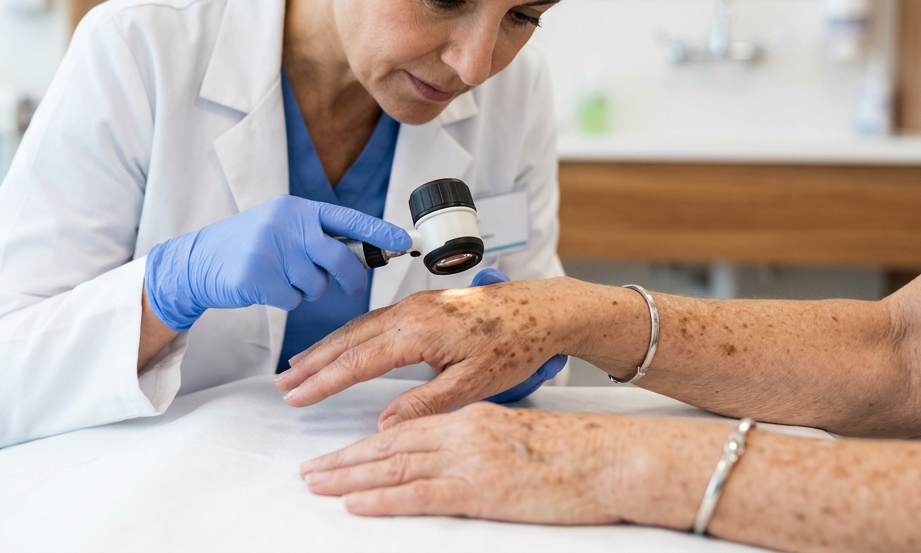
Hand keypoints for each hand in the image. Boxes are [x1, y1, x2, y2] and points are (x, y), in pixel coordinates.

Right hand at [144, 195, 411, 331]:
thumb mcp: (280, 227)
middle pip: (340, 258)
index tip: (405, 242)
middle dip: (350, 278)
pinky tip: (266, 287)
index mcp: (297, 209)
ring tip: (281, 277)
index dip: (379, 232)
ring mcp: (271, 248)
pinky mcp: (257, 275)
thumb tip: (363, 254)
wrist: (196, 261)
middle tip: (351, 287)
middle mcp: (287, 223)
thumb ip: (316, 236)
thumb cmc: (247, 246)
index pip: (349, 219)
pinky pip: (293, 299)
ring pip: (317, 284)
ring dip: (305, 289)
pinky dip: (284, 299)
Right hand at [277, 276, 598, 429]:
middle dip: (313, 362)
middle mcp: (411, 311)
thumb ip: (425, 403)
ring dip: (327, 347)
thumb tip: (385, 424)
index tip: (298, 396)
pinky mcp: (424, 304)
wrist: (544, 308)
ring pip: (359, 326)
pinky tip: (342, 345)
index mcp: (419, 330)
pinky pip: (375, 319)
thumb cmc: (516, 343)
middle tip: (283, 381)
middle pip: (349, 339)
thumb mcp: (473, 383)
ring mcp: (417, 304)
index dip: (323, 381)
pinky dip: (350, 335)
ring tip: (301, 365)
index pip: (357, 360)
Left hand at [299, 403, 628, 523]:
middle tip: (309, 471)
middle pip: (388, 445)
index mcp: (469, 417)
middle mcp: (462, 432)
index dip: (363, 443)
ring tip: (318, 484)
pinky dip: (383, 498)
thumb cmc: (573, 452)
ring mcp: (470, 460)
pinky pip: (420, 493)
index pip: (403, 429)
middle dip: (343, 459)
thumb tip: (444, 454)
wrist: (611, 457)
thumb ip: (474, 439)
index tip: (336, 455)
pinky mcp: (482, 489)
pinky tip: (356, 502)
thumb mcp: (513, 434)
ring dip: (349, 476)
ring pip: (394, 466)